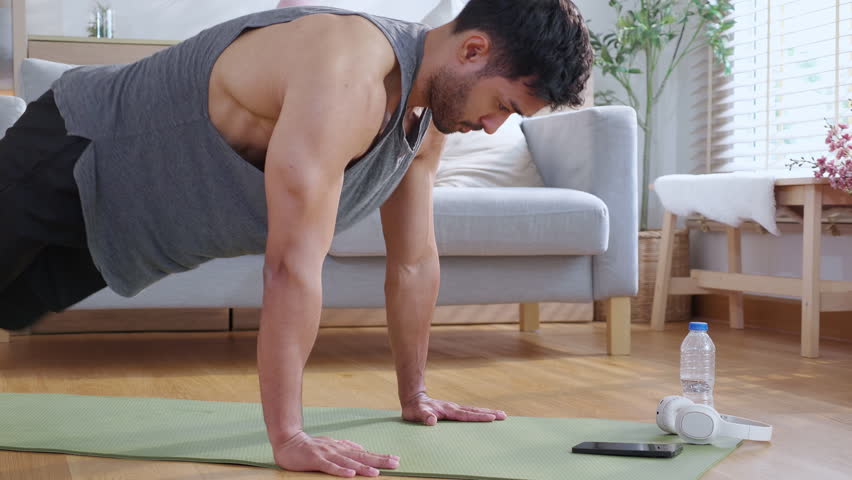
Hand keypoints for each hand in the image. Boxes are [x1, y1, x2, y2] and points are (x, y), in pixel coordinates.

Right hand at [273, 431, 399, 476]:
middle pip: (361, 456)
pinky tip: (350, 474)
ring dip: (363, 468)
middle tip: (395, 464)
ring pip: (348, 462)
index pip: (364, 453)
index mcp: (342, 448)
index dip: (380, 457)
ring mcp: (327, 454)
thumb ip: (346, 447)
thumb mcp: (331, 445)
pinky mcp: (316, 460)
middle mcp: (338, 450)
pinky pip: (330, 467)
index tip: (395, 460)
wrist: (288, 441)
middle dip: (379, 461)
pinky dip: (340, 470)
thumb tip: (361, 448)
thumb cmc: (310, 446)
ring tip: (376, 473)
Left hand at [401, 392, 507, 425]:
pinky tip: (486, 415)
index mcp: (448, 410)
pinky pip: (470, 412)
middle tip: (504, 416)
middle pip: (475, 411)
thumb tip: (431, 421)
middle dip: (490, 413)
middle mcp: (454, 408)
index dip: (479, 417)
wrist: (414, 398)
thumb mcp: (416, 414)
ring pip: (474, 410)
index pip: (466, 415)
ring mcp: (455, 408)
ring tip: (501, 414)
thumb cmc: (414, 409)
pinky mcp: (453, 410)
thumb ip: (424, 416)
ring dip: (487, 412)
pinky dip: (480, 413)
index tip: (492, 418)